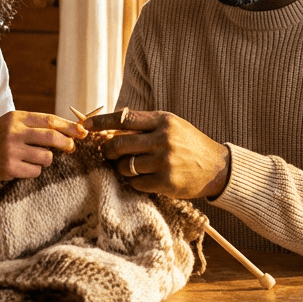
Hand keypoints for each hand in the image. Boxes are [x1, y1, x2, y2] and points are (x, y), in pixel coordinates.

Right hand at [0, 110, 84, 184]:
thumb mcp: (8, 125)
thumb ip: (31, 125)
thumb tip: (63, 130)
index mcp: (16, 118)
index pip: (49, 120)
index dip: (69, 126)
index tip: (81, 131)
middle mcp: (14, 132)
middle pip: (52, 137)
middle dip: (67, 144)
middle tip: (71, 148)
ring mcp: (11, 150)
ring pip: (46, 157)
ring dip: (45, 160)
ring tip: (32, 159)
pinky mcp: (9, 168)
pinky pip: (35, 171)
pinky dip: (33, 171)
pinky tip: (20, 168)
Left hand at [84, 109, 229, 199]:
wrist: (217, 168)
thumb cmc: (189, 144)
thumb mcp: (171, 125)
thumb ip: (144, 125)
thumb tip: (109, 129)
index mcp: (163, 121)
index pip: (123, 118)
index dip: (100, 122)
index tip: (85, 125)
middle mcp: (163, 139)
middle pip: (119, 144)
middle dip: (107, 150)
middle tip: (106, 152)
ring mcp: (164, 162)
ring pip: (124, 166)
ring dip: (121, 167)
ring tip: (129, 166)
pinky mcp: (165, 183)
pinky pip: (136, 183)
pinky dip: (134, 181)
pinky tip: (143, 177)